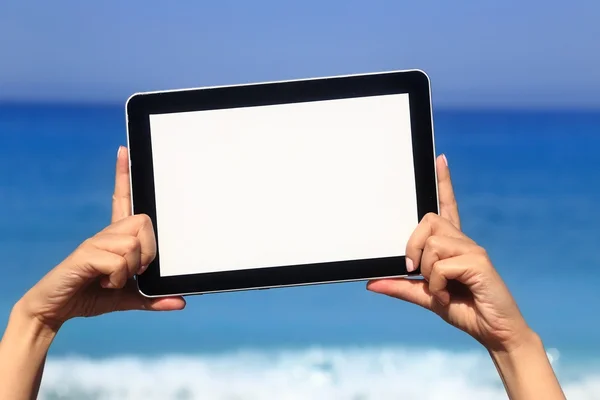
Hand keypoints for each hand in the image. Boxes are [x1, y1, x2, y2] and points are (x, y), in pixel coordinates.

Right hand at [17, 146, 184, 331]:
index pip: (122, 199)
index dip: (123, 175)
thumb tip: (181, 301)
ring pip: (133, 244)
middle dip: (149, 251)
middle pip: (143, 222)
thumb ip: (153, 297)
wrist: (54, 310)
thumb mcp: (128, 298)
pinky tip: (104, 283)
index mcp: (115, 238)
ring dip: (131, 270)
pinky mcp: (85, 254)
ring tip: (114, 280)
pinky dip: (118, 278)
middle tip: (136, 271)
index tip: (124, 152)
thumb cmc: (88, 296)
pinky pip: (118, 260)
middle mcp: (105, 234)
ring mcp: (94, 241)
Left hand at [367, 154, 531, 351]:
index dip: (443, 183)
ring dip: (427, 272)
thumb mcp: (426, 297)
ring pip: (432, 243)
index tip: (439, 160)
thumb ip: (401, 286)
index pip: (446, 207)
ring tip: (441, 289)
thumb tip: (371, 282)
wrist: (494, 332)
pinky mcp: (479, 261)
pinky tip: (450, 295)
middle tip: (415, 271)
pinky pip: (442, 265)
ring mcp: (473, 249)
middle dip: (413, 246)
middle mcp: (464, 241)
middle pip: (427, 221)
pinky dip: (438, 285)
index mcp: (453, 246)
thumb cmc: (464, 309)